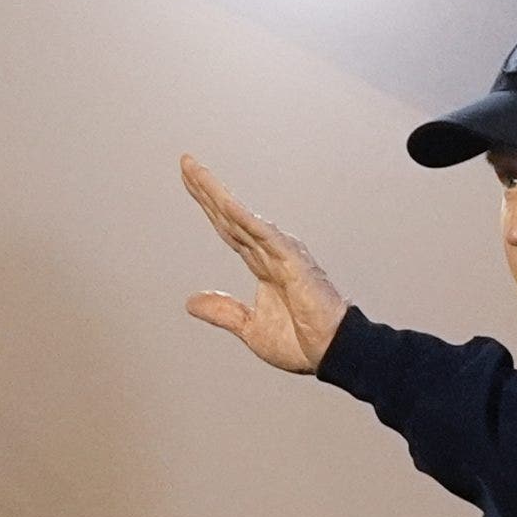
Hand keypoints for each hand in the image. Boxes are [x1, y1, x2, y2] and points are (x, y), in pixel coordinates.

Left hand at [180, 155, 348, 373]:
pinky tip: (226, 204)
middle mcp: (271, 251)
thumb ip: (223, 311)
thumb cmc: (302, 342)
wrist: (331, 354)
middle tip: (186, 162)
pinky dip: (245, 219)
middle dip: (207, 189)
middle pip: (231, 215)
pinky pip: (265, 236)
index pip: (228, 227)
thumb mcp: (250, 328)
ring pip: (243, 218)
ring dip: (219, 195)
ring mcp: (282, 253)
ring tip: (197, 173)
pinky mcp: (293, 262)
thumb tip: (191, 301)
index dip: (208, 205)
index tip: (189, 181)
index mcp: (262, 264)